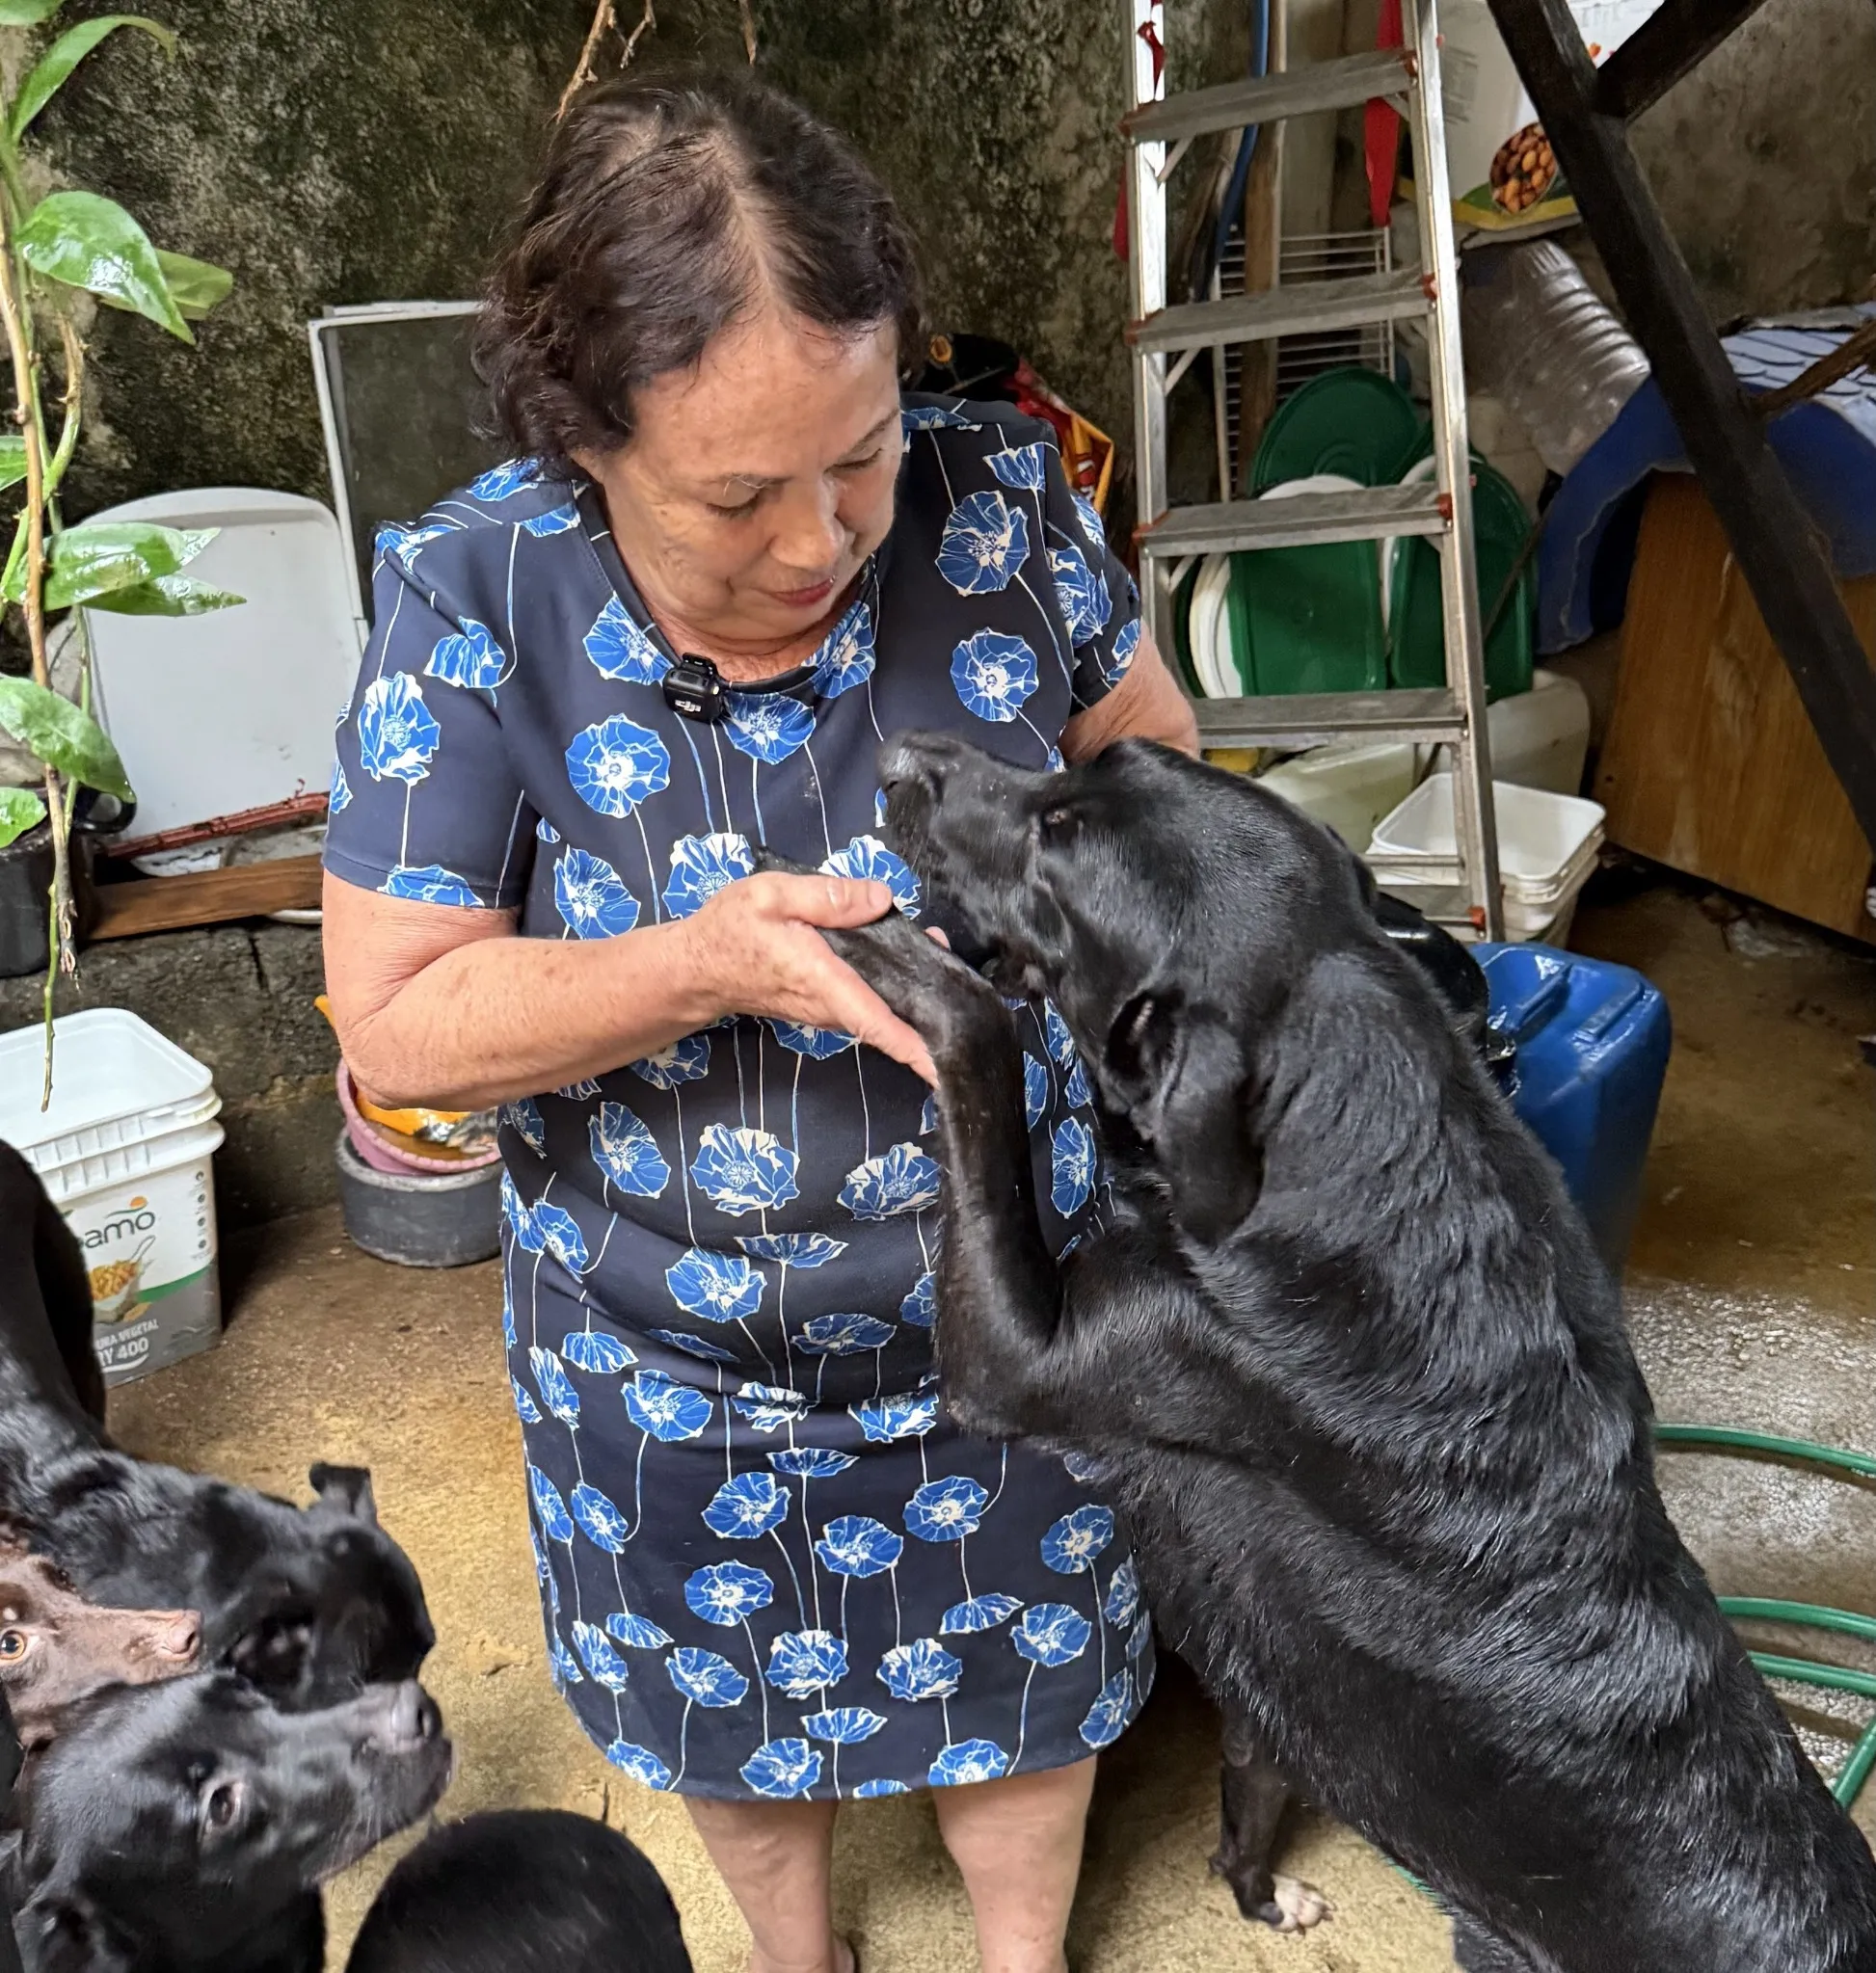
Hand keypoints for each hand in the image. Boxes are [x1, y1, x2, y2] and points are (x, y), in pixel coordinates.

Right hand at [680, 872, 938, 1083]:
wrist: (696, 969)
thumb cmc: (731, 930)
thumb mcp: (772, 896)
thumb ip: (827, 897)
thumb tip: (881, 898)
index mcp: (823, 981)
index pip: (878, 1021)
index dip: (917, 1047)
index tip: (951, 1065)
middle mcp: (832, 1006)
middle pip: (893, 1023)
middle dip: (935, 1016)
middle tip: (974, 991)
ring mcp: (830, 1012)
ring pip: (884, 1014)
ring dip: (919, 1002)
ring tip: (952, 967)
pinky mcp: (827, 1007)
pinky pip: (871, 1006)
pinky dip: (898, 994)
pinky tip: (918, 965)